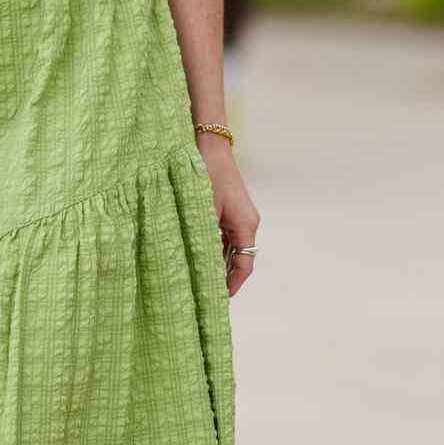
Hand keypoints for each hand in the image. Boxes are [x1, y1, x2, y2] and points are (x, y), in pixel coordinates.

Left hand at [197, 133, 259, 298]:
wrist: (209, 144)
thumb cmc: (205, 174)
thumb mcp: (203, 210)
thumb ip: (206, 239)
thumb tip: (203, 267)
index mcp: (246, 225)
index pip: (244, 265)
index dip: (232, 285)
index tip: (218, 300)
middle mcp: (247, 222)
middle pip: (239, 259)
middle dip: (223, 277)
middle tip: (204, 295)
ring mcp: (239, 216)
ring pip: (231, 248)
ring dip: (217, 262)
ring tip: (198, 280)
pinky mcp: (229, 210)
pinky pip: (225, 236)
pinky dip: (213, 248)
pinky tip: (196, 255)